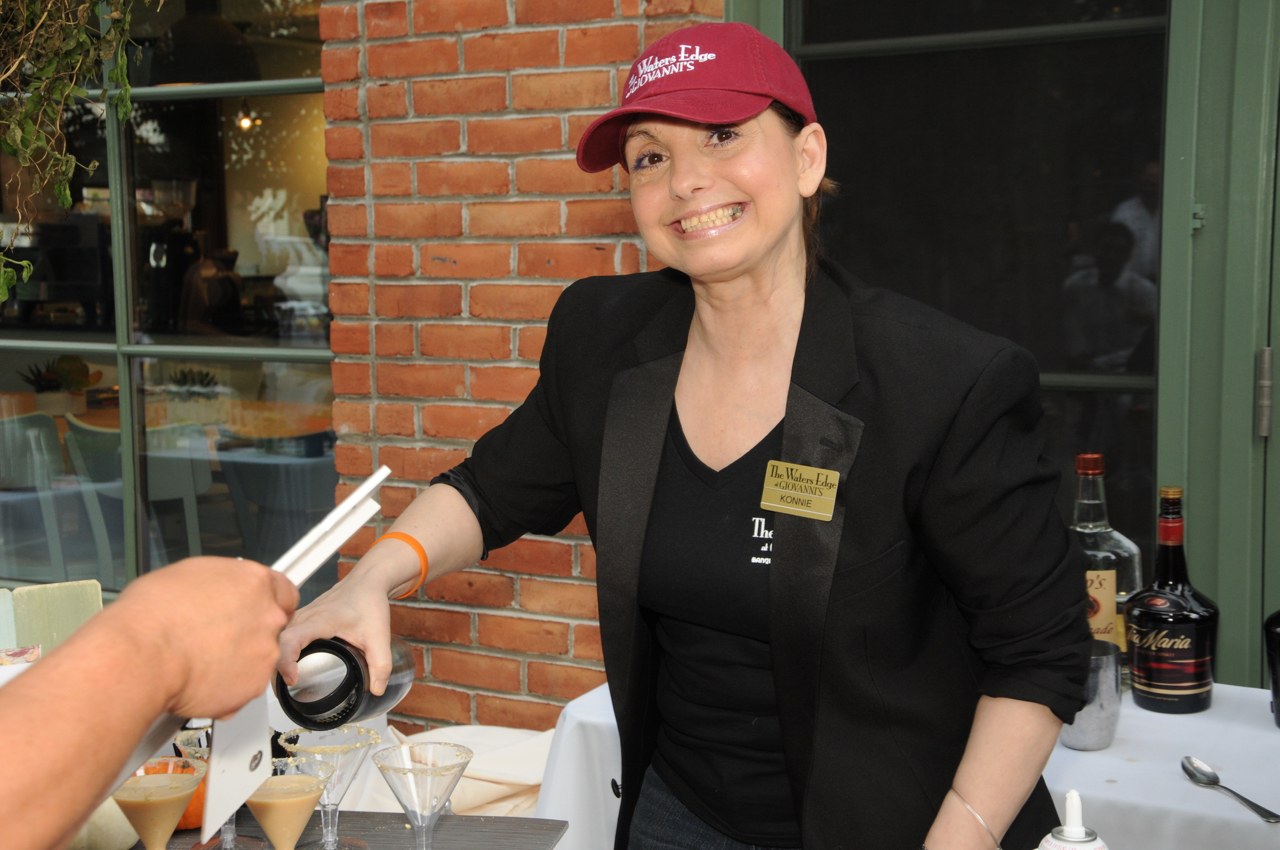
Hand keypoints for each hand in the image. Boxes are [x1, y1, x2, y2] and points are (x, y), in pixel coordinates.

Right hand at [107, 557, 297, 718]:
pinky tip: (199, 680)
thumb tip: (219, 589)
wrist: (136, 658)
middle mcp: (267, 615)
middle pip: (271, 626)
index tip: (253, 612)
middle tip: (214, 640)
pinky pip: (245, 687)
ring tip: (198, 661)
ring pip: (258, 658)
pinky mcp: (254, 685)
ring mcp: (264, 652)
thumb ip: (221, 583)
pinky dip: (226, 687)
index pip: (284, 592)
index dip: (265, 604)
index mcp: (254, 582)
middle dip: (248, 634)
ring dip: (236, 662)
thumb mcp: (187, 576)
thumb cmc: (149, 616)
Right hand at [278, 569, 394, 694]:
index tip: (292, 678)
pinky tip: (286, 667)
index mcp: (320, 620)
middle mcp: (305, 617)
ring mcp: (300, 617)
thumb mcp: (379, 636)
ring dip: (275, 660)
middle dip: (275, 668)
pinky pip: (282, 635)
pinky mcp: (300, 619)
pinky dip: (280, 652)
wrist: (367, 581)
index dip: (286, 660)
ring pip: (277, 639)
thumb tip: (377, 690)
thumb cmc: (369, 601)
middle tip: (283, 691)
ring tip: (281, 685)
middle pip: (277, 643)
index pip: (292, 639)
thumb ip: (381, 664)